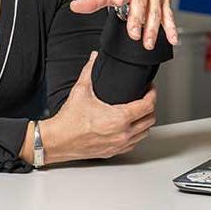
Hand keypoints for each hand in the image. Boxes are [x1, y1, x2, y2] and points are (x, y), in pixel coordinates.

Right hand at [40, 52, 156, 164]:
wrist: (58, 140)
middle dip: (151, 107)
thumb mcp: (80, 91)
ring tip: (139, 112)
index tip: (150, 88)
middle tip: (145, 98)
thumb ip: (89, 71)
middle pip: (150, 119)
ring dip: (145, 121)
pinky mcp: (114, 151)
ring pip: (145, 133)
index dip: (152, 94)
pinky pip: (134, 143)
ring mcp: (120, 144)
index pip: (147, 105)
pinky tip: (129, 127)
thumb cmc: (69, 120)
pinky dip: (136, 134)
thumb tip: (94, 58)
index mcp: (119, 118)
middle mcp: (123, 133)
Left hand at [70, 0, 178, 48]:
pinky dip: (170, 27)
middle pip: (139, 2)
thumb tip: (74, 7)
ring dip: (153, 28)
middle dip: (137, 19)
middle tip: (134, 35)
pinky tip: (171, 39)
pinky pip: (169, 14)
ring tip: (147, 42)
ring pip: (155, 10)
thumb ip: (92, 0)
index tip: (117, 1)